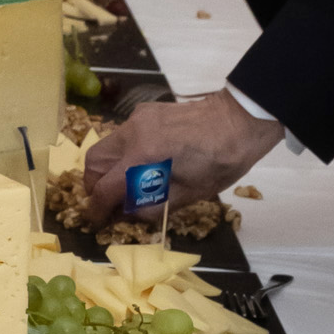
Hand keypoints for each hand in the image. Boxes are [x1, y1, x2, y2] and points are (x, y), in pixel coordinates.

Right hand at [83, 89, 280, 217]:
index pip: (104, 188)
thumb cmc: (220, 163)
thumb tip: (126, 213)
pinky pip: (121, 137)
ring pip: (104, 147)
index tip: (99, 221)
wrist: (239, 121)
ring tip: (124, 185)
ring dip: (107, 169)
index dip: (98, 209)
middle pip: (94, 163)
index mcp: (142, 157)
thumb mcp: (187, 195)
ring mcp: (136, 120)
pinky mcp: (144, 113)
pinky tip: (141, 164)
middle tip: (109, 202)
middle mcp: (132, 135)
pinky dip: (122, 154)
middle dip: (95, 186)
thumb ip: (150, 206)